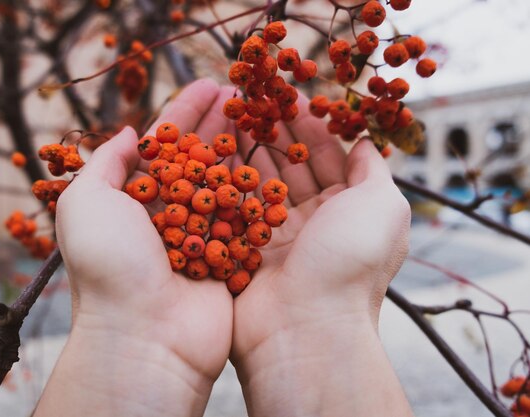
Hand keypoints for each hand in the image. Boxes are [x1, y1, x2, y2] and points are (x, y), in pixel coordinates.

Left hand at [36, 79, 233, 416]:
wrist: (143, 335)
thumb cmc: (109, 266)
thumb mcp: (85, 202)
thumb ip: (104, 162)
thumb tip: (127, 133)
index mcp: (133, 198)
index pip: (163, 143)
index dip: (186, 112)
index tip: (210, 85)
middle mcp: (168, 214)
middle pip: (200, 157)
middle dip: (222, 125)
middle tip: (246, 95)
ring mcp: (201, 236)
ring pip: (227, 184)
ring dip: (245, 151)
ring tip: (266, 119)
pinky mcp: (228, 259)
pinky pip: (247, 220)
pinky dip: (259, 193)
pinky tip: (276, 164)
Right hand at [229, 93, 412, 415]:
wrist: (304, 326)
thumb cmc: (349, 262)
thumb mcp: (383, 207)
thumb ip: (374, 172)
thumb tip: (367, 144)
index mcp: (348, 210)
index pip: (327, 157)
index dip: (309, 126)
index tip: (287, 98)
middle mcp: (313, 221)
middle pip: (290, 166)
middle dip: (273, 132)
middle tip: (252, 102)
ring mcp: (277, 235)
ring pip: (260, 182)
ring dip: (248, 149)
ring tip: (231, 117)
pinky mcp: (245, 248)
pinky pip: (236, 206)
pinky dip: (227, 179)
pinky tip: (214, 151)